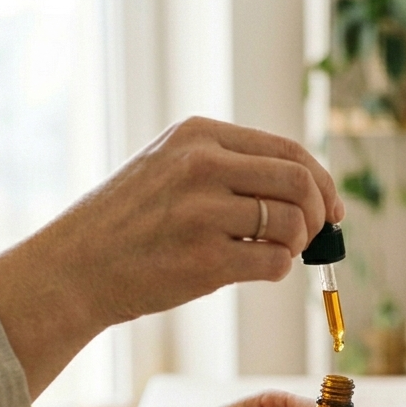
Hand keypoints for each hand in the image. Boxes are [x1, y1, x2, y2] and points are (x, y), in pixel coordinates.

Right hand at [0, 117, 344, 397]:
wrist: (74, 268)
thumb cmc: (127, 224)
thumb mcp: (169, 168)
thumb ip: (228, 168)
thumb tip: (305, 189)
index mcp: (198, 136)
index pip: (288, 150)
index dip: (321, 181)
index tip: (331, 208)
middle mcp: (202, 166)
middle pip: (299, 182)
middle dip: (319, 214)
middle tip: (311, 237)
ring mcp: (202, 213)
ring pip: (292, 224)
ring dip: (297, 246)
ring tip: (277, 255)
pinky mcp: (204, 261)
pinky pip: (274, 263)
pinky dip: (278, 270)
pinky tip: (256, 271)